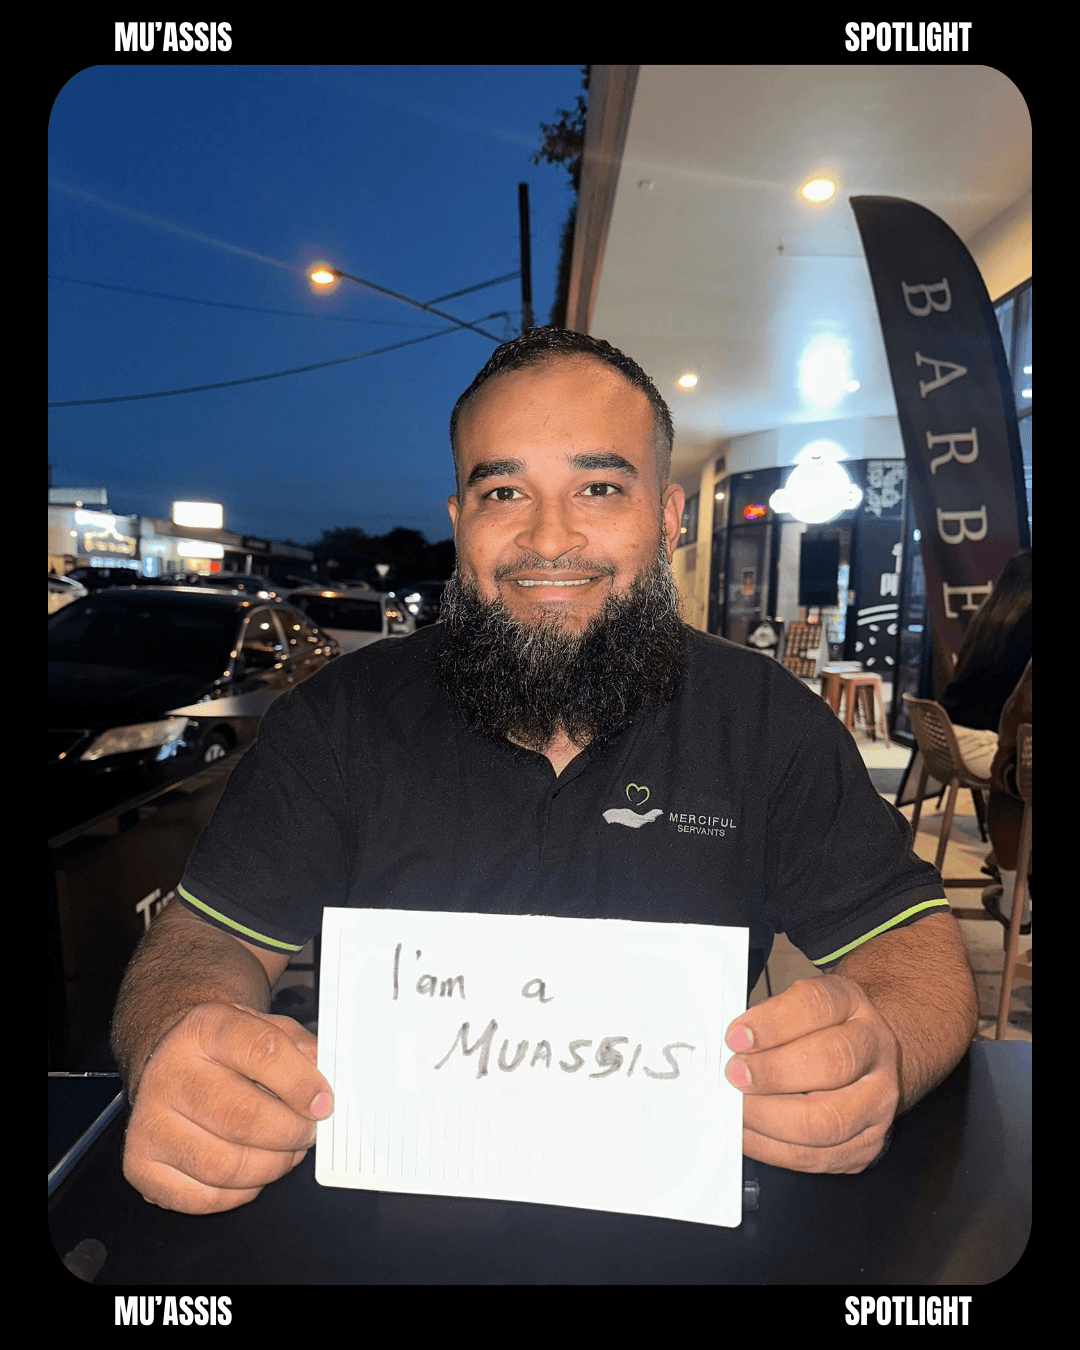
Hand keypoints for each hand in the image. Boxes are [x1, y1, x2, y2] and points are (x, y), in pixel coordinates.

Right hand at [122, 1002, 333, 1213]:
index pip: (262, 1052)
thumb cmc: (226, 1049)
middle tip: (308, 1132)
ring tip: (286, 1152)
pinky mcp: (141, 1165)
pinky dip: (243, 1191)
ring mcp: (148, 1122)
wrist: (169, 1058)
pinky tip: (253, 1170)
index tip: (324, 1103)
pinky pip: (205, 1197)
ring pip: (226, 1165)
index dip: (302, 1084)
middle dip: (291, 1133)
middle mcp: (168, 1072)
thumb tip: (325, 1093)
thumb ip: (303, 1052)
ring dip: (272, 1166)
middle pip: (243, 1117)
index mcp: (205, 1027)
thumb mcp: (267, 1028)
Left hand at [724, 975, 900, 1173]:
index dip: (772, 1024)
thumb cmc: (818, 1029)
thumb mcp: (794, 1004)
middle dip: (772, 1073)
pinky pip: (816, 1157)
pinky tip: (750, 1132)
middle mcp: (874, 1050)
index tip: (736, 1037)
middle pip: (832, 1062)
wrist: (862, 1057)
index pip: (817, 1006)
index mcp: (851, 1003)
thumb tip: (731, 1045)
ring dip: (769, 1117)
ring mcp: (877, 1101)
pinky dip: (772, 1148)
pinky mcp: (865, 1145)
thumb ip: (764, 1020)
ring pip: (827, 1120)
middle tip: (735, 1075)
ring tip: (738, 1108)